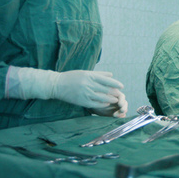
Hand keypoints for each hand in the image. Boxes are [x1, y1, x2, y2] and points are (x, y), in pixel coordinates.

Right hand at [6, 67, 124, 108]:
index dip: (115, 83)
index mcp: (89, 76)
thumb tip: (111, 74)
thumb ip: (99, 74)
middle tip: (120, 94)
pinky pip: (95, 104)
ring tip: (115, 100)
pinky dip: (102, 104)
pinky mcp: (82, 101)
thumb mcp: (85, 72)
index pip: (106, 80)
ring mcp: (85, 93)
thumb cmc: (72, 77)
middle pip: (106, 89)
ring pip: (102, 97)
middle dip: (114, 92)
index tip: (121, 86)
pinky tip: (106, 104)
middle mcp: (88, 84)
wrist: (56, 85)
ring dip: (110, 99)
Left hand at [90, 90, 128, 117]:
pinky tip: (116, 117)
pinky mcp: (117, 112)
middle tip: (121, 111)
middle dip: (124, 108)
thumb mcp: (97, 97)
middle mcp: (118, 100)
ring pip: (124, 109)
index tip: (119, 104)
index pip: (122, 96)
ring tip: (114, 116)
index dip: (122, 100)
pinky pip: (122, 115)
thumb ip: (103, 96)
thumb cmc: (94, 99)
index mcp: (115, 93)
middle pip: (124, 103)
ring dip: (121, 113)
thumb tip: (108, 98)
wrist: (93, 107)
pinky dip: (120, 116)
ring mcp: (118, 107)